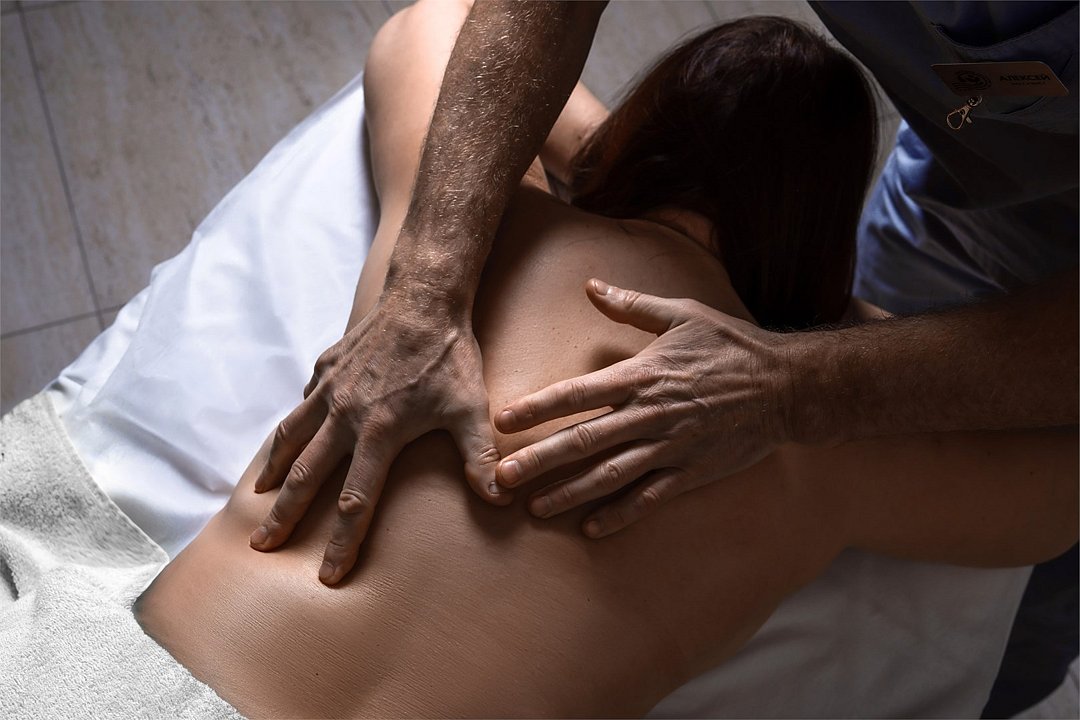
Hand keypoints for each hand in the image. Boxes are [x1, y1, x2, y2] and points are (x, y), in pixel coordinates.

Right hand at [249, 290, 509, 584]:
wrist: (423, 297)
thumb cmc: (450, 356)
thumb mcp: (471, 407)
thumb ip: (480, 455)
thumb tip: (501, 496)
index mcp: (378, 432)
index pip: (355, 501)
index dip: (342, 542)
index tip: (327, 575)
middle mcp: (345, 415)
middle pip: (308, 476)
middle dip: (284, 515)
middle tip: (263, 544)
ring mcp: (330, 389)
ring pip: (292, 437)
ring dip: (275, 470)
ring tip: (258, 494)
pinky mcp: (325, 367)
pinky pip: (303, 403)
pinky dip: (293, 424)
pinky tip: (289, 437)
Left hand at [495, 279, 790, 537]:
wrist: (787, 386)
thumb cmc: (732, 345)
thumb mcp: (683, 314)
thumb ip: (632, 304)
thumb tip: (591, 285)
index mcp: (641, 375)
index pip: (577, 393)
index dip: (537, 407)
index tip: (502, 419)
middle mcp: (650, 415)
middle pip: (583, 441)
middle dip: (539, 461)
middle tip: (501, 479)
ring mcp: (670, 448)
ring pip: (610, 476)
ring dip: (570, 493)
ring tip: (536, 508)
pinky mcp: (691, 472)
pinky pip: (650, 498)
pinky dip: (621, 515)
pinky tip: (592, 528)